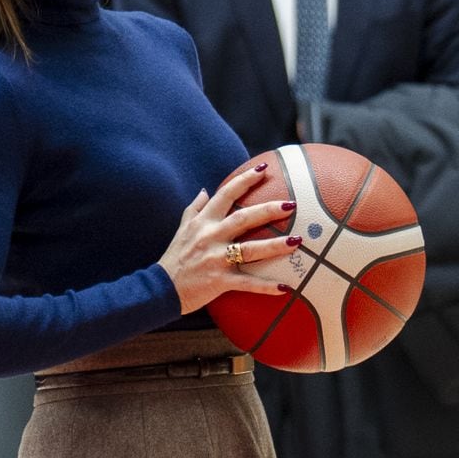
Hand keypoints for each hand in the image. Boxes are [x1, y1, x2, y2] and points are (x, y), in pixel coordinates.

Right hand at [157, 164, 299, 314]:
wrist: (161, 288)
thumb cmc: (175, 258)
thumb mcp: (182, 228)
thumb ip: (195, 208)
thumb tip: (204, 190)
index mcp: (203, 222)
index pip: (225, 195)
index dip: (244, 180)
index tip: (262, 169)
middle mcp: (210, 237)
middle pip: (243, 218)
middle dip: (268, 210)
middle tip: (291, 204)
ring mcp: (215, 259)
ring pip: (249, 250)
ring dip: (274, 246)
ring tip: (297, 241)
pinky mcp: (219, 281)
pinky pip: (247, 283)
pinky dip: (265, 287)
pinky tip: (285, 288)